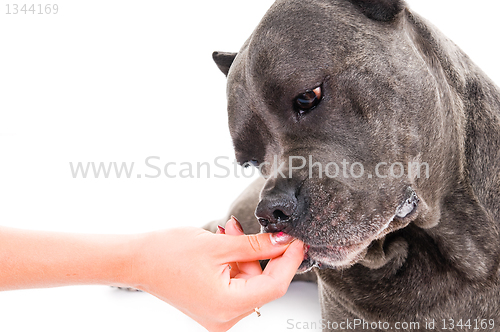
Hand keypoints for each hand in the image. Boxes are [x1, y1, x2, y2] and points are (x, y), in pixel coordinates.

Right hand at [130, 218, 304, 331]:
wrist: (135, 260)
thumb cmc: (168, 252)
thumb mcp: (219, 244)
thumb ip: (257, 245)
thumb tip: (285, 241)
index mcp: (227, 306)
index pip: (275, 285)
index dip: (290, 260)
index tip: (299, 241)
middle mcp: (224, 316)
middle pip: (262, 283)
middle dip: (262, 252)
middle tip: (258, 228)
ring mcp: (217, 313)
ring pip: (248, 280)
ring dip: (245, 254)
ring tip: (231, 230)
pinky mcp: (212, 304)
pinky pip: (235, 282)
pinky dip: (234, 262)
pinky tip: (226, 241)